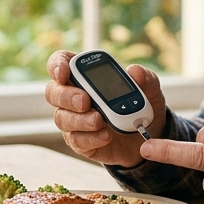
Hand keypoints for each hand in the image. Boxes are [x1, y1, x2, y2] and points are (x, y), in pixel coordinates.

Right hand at [44, 50, 167, 166]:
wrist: (148, 135)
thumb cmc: (141, 104)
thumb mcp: (150, 88)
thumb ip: (144, 77)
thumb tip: (134, 71)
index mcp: (85, 74)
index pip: (60, 62)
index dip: (57, 65)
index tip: (64, 73)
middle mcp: (73, 95)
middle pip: (53, 92)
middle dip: (66, 95)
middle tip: (85, 101)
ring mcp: (74, 119)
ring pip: (61, 118)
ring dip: (79, 119)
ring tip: (99, 121)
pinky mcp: (80, 141)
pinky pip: (76, 140)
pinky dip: (90, 137)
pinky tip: (105, 136)